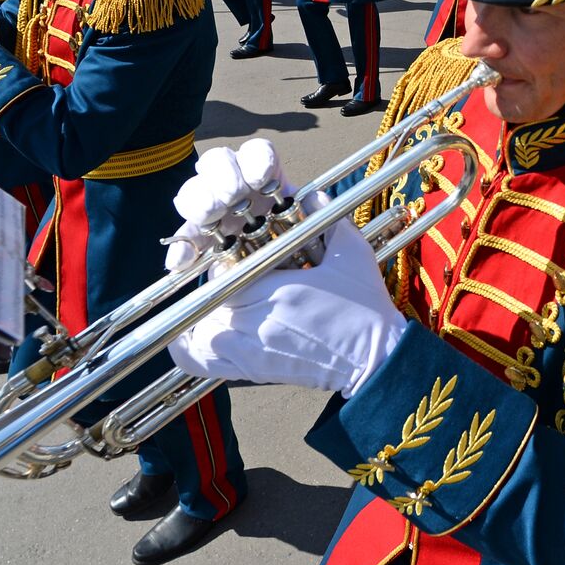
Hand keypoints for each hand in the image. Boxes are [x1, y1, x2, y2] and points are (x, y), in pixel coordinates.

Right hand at [166, 139, 327, 272]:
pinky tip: (181, 261)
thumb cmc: (306, 248)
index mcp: (266, 178)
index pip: (256, 153)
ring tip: (210, 217)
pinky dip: (180, 247)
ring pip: (194, 191)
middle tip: (232, 196)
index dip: (256, 159)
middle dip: (223, 175)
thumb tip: (318, 199)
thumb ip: (319, 213)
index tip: (261, 179)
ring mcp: (215, 212)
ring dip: (199, 201)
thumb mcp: (320, 228)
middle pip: (217, 162)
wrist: (297, 285)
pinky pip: (184, 238)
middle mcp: (237, 188)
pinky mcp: (200, 241)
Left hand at [167, 218, 404, 395]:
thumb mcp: (350, 252)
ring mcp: (249, 351)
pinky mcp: (252, 371)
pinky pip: (202, 363)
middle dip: (217, 285)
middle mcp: (254, 322)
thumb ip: (326, 217)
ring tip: (214, 305)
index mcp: (273, 290)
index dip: (228, 262)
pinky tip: (191, 338)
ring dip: (199, 315)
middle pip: (208, 298)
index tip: (241, 258)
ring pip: (198, 329)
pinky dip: (189, 350)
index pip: (224, 271)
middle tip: (235, 277)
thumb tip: (310, 193)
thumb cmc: (364, 306)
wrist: (375, 357)